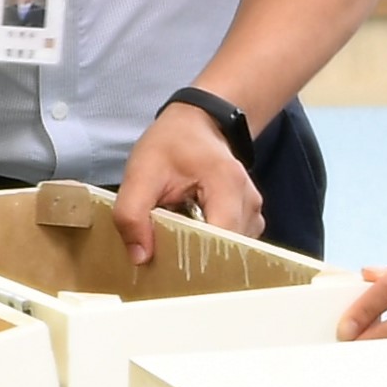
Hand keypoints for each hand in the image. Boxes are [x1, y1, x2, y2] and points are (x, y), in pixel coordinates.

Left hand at [116, 98, 260, 257]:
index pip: (219, 241)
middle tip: (165, 251)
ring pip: (229, 252)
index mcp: (228, 185)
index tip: (166, 262)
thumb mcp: (140, 172)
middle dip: (194, 258)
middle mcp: (250, 202)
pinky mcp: (250, 220)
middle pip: (226, 251)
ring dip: (202, 251)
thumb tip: (141, 257)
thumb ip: (132, 214)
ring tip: (177, 235)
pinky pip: (231, 246)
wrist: (198, 124)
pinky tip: (191, 231)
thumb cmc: (171, 144)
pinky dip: (209, 246)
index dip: (192, 258)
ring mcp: (253, 212)